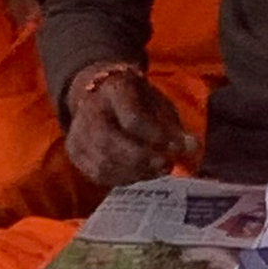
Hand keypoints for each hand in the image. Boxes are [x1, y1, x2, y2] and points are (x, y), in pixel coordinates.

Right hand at [63, 65, 190, 191]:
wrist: (99, 93)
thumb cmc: (138, 101)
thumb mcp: (159, 104)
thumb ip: (174, 127)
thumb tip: (193, 147)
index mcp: (114, 89)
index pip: (132, 119)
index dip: (155, 137)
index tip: (176, 147)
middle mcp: (89, 109)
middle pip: (110, 144)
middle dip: (142, 160)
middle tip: (166, 165)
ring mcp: (78, 132)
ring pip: (103, 164)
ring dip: (135, 173)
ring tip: (157, 170)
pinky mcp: (75, 151)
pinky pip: (98, 174)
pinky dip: (122, 178)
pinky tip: (139, 173)